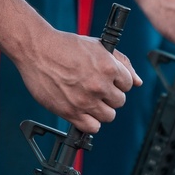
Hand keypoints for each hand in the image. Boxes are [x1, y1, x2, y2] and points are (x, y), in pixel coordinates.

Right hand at [15, 29, 139, 134]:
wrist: (36, 50)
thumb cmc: (65, 46)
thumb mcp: (98, 46)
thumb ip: (122, 63)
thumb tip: (138, 82)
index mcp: (109, 67)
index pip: (129, 85)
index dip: (117, 82)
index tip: (106, 79)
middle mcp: (99, 85)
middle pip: (119, 102)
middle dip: (109, 95)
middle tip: (94, 88)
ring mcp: (85, 101)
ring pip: (108, 116)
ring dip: (101, 109)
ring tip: (88, 99)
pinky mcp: (70, 112)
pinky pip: (92, 128)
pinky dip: (90, 122)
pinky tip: (83, 111)